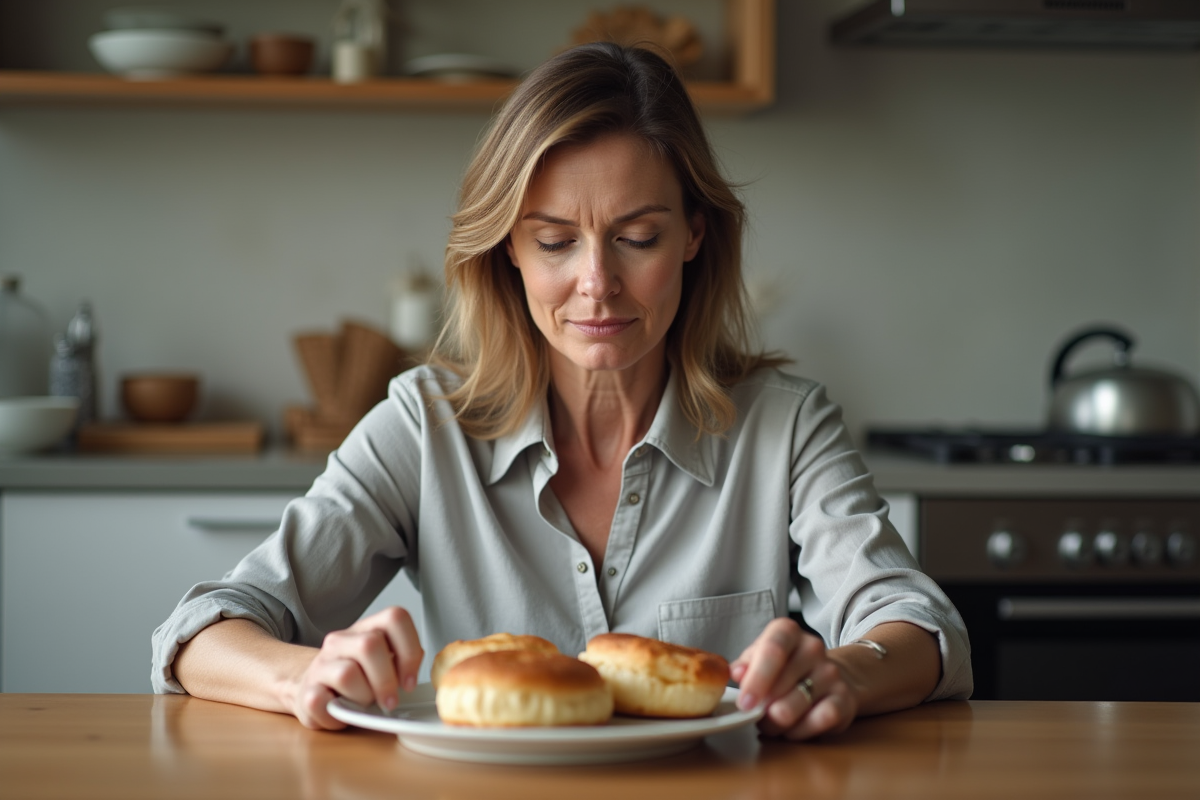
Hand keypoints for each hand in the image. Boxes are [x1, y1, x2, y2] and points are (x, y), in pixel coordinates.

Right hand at [289, 606, 423, 729]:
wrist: (311, 689)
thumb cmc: (358, 680)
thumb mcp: (384, 663)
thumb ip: (405, 661)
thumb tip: (431, 674)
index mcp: (368, 629)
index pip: (395, 617)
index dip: (409, 649)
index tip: (410, 681)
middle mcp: (342, 640)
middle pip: (370, 644)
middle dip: (387, 679)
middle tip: (390, 701)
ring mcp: (321, 664)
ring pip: (348, 673)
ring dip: (363, 697)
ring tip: (362, 704)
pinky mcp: (305, 691)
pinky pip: (323, 700)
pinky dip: (338, 714)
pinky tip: (341, 713)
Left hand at [730, 617, 858, 739]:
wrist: (828, 676)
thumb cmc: (784, 667)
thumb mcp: (759, 658)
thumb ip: (745, 665)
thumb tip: (735, 672)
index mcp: (787, 631)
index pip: (773, 650)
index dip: (756, 679)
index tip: (745, 703)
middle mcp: (813, 647)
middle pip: (782, 683)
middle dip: (762, 708)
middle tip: (754, 716)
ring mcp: (831, 672)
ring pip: (798, 704)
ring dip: (778, 722)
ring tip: (770, 723)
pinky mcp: (845, 698)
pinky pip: (820, 719)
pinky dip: (800, 730)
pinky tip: (792, 729)